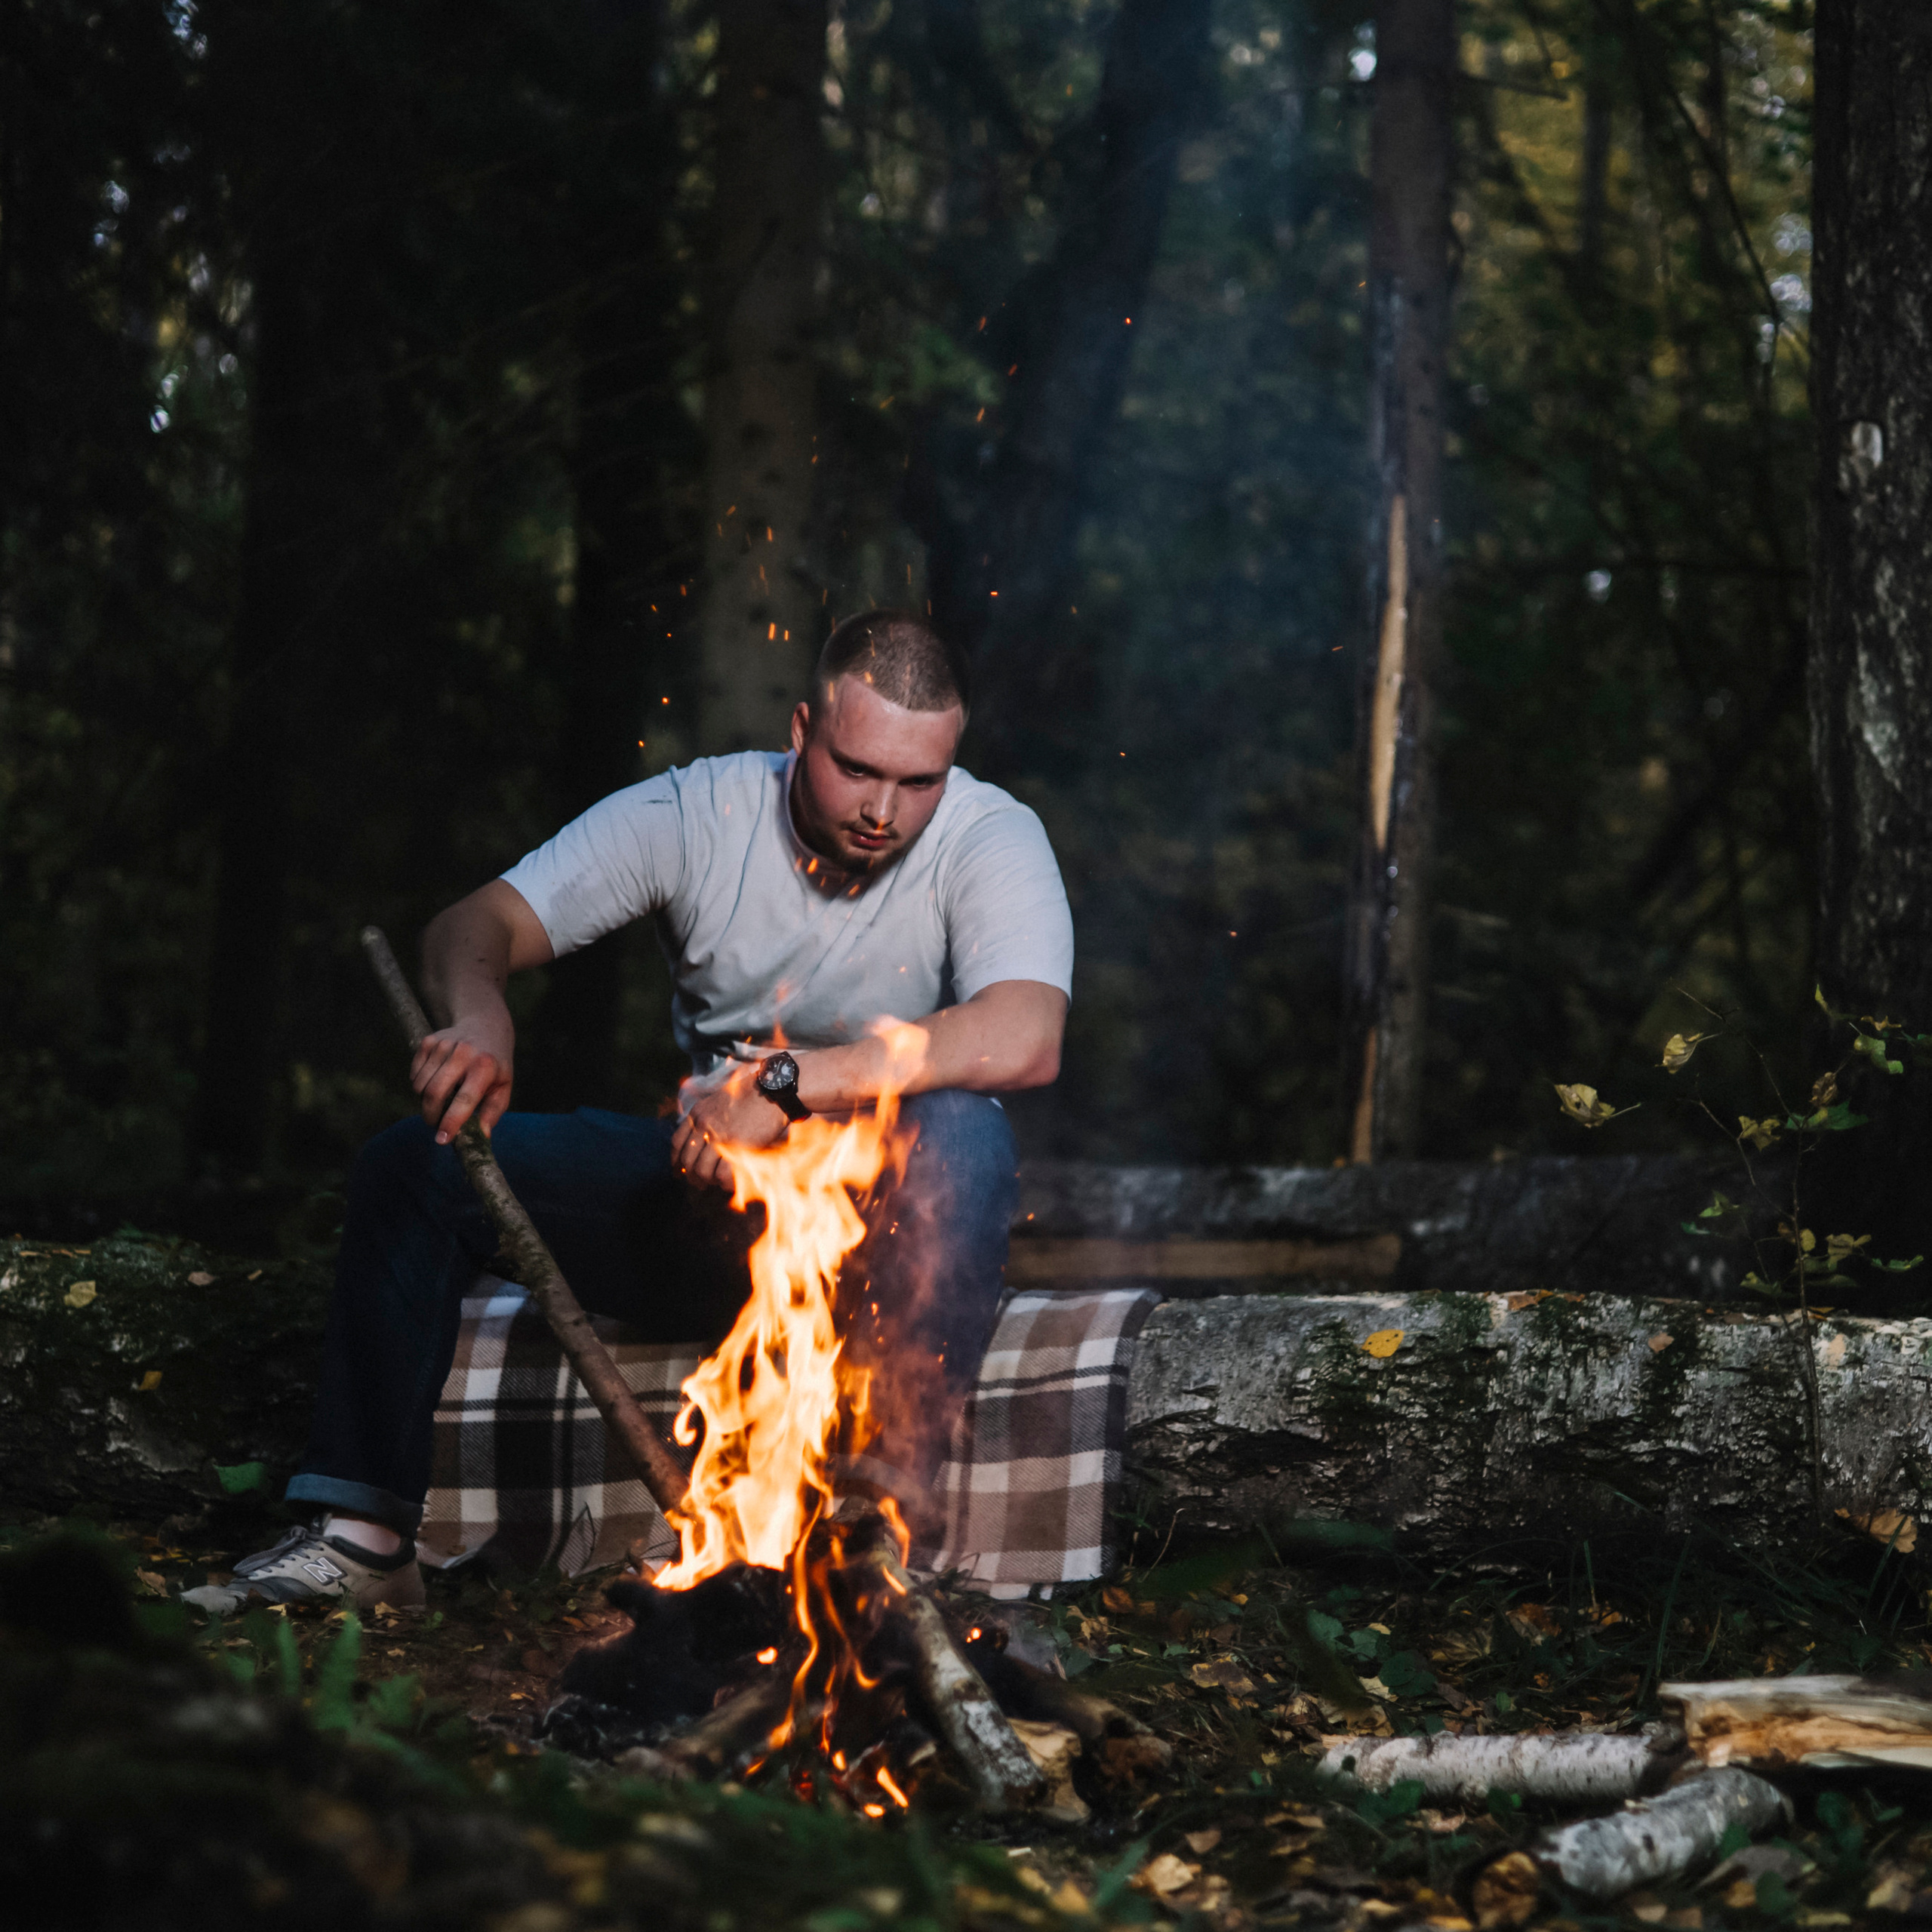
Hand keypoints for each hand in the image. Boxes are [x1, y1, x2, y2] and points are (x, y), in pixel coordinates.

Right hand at [412, 1007, 515, 1142]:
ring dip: (425, 1101)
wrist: (484, 1024)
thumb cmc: (495, 1063)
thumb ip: (493, 1112)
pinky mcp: (428, 1042)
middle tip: (435, 1125)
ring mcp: (443, 1045)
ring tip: (441, 1100)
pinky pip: (414, 1075)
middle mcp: (463, 1054)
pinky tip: (436, 1080)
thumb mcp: (503, 1085)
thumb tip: (481, 1137)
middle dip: (431, 1116)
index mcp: (485, 1067)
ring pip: (420, 1086)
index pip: (464, 1100)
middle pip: (434, 1094)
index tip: (442, 1140)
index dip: (451, 1122)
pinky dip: (420, 1085)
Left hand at [671, 1065, 790, 1190]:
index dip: (676, 1160)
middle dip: (690, 1175)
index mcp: (698, 1112)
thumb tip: (702, 1137)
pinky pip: (721, 1173)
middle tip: (697, 1183)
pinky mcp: (736, 1146)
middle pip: (687, 1159)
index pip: (678, 1142)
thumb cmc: (751, 1093)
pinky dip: (723, 1182)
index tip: (679, 1170)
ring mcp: (719, 1136)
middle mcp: (703, 1124)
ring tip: (712, 1184)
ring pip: (701, 1169)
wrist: (773, 1090)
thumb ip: (708, 1115)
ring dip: (705, 1181)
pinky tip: (728, 1182)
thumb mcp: (721, 1098)